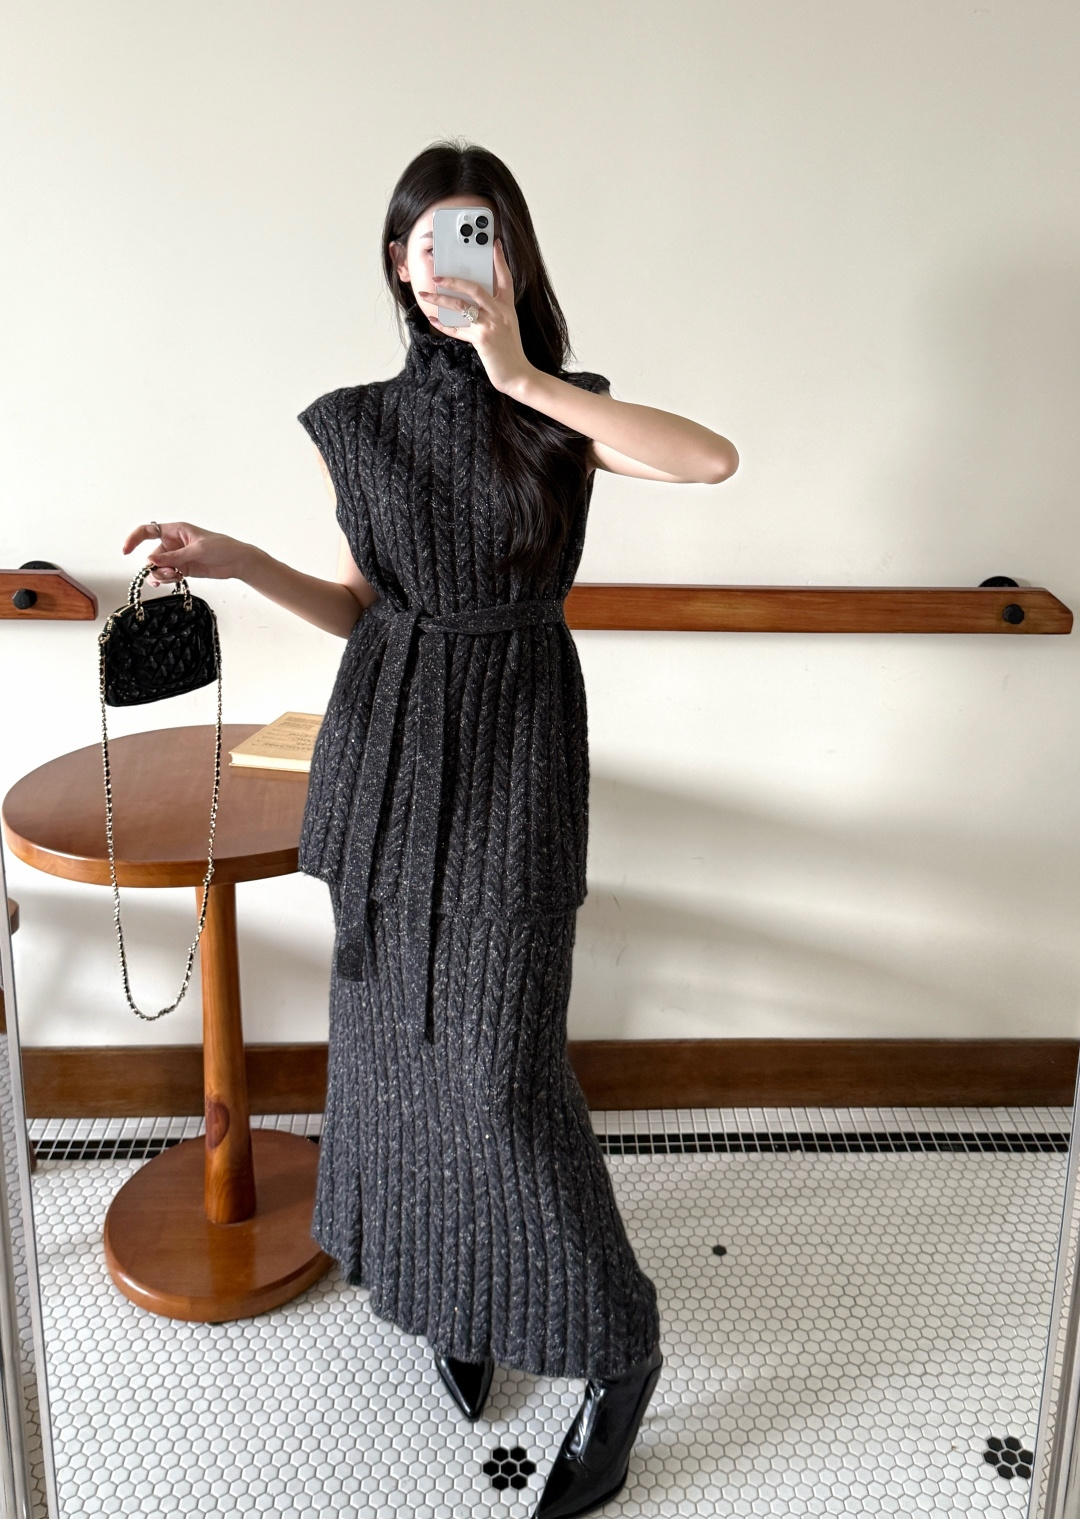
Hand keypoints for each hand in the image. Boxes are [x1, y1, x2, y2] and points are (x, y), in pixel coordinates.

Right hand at [121, 521, 254, 585]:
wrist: (237, 562)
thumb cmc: (222, 547)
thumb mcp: (197, 550)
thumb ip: (174, 557)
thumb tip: (151, 561)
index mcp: (175, 530)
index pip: (147, 531)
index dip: (134, 539)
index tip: (126, 551)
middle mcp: (173, 543)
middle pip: (152, 556)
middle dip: (156, 567)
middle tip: (170, 573)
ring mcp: (177, 557)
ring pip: (158, 568)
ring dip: (161, 575)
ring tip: (175, 577)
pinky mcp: (182, 569)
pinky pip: (167, 575)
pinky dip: (167, 579)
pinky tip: (175, 579)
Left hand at [416, 240, 533, 395]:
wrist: (519, 375)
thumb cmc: (510, 351)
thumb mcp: (507, 326)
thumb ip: (493, 311)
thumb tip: (470, 302)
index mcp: (507, 307)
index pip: (505, 277)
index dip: (500, 259)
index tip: (494, 243)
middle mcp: (500, 312)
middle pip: (475, 287)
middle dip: (454, 278)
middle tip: (437, 275)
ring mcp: (491, 325)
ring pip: (462, 305)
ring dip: (440, 299)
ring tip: (426, 295)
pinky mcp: (482, 339)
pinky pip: (458, 329)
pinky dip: (443, 324)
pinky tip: (432, 319)